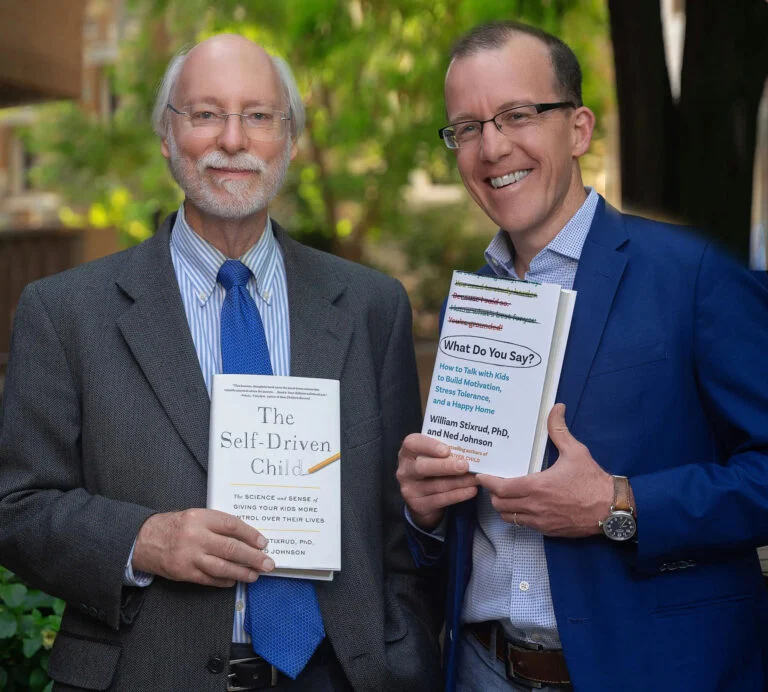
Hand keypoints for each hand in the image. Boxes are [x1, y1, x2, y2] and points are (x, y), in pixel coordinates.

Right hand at [132, 508, 273, 586]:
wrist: (144, 540)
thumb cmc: (175, 526)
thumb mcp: (196, 516)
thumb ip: (217, 524)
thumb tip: (246, 537)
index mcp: (199, 518)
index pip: (231, 525)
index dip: (250, 535)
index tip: (263, 543)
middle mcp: (196, 537)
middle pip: (230, 548)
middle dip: (252, 557)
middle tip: (268, 563)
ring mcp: (189, 557)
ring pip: (222, 567)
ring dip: (242, 572)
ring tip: (255, 575)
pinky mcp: (184, 573)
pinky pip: (209, 579)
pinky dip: (224, 580)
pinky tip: (235, 580)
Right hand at [396, 433, 478, 530]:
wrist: (422, 496)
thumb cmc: (431, 467)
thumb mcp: (431, 456)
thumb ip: (443, 451)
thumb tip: (468, 449)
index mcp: (407, 452)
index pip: (412, 444)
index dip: (429, 446)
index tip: (447, 449)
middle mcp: (405, 470)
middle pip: (423, 467)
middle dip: (445, 466)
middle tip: (465, 465)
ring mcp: (410, 489)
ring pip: (436, 485)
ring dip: (459, 482)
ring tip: (475, 478)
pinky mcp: (419, 504)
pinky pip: (441, 499)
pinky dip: (458, 495)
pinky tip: (471, 490)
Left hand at [476, 404, 613, 536]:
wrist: (612, 510)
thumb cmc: (593, 480)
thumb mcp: (575, 452)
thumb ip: (559, 430)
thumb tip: (556, 408)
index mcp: (537, 486)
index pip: (501, 488)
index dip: (488, 482)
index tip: (481, 476)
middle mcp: (535, 506)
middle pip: (500, 505)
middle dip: (493, 494)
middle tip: (495, 484)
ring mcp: (541, 522)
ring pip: (509, 517)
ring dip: (504, 507)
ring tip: (507, 495)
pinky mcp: (549, 531)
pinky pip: (524, 525)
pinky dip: (518, 516)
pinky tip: (523, 506)